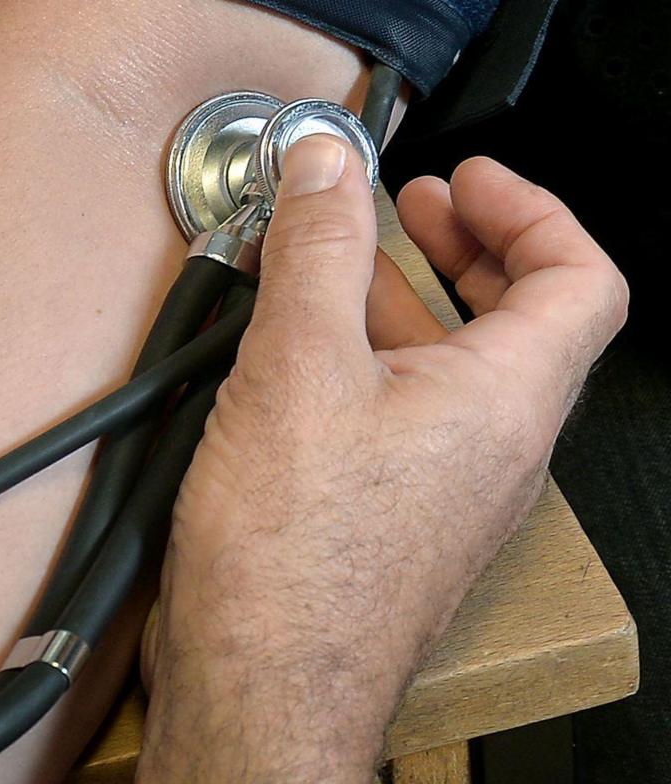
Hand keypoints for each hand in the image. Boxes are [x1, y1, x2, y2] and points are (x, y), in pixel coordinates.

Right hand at [141, 140, 627, 781]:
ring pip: (464, 369)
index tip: (465, 177)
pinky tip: (301, 355)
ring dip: (412, 301)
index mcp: (506, 399)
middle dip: (471, 245)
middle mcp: (499, 448)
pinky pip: (417, 415)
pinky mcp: (402, 519)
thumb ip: (318, 250)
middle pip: (529, 320)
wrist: (266, 683)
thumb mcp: (296, 366)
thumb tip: (327, 164)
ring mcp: (454, 489)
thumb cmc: (293, 557)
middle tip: (415, 205)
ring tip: (337, 266)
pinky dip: (376, 359)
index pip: (581, 280)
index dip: (531, 210)